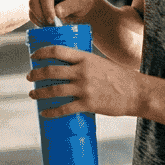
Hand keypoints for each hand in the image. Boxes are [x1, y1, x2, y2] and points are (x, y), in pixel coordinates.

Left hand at [26, 45, 142, 117]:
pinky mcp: (88, 104)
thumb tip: (67, 68)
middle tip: (29, 77)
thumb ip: (84, 64)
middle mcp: (82, 71)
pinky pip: (65, 108)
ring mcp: (85, 88)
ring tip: (32, 95)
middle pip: (51, 71)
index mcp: (85, 58)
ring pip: (54, 90)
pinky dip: (51, 111)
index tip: (33, 57)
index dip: (42, 53)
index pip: (57, 51)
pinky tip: (44, 113)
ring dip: (39, 93)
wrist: (136, 92)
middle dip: (36, 74)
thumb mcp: (100, 63)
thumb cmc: (118, 77)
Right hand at [28, 0, 101, 27]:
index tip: (53, 20)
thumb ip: (69, 6)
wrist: (80, 7)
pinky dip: (39, 22)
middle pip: (35, 0)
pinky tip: (49, 25)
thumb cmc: (82, 1)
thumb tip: (57, 12)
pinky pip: (32, 15)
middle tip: (53, 25)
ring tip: (54, 26)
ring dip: (41, 19)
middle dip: (42, 15)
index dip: (47, 8)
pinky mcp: (35, 5)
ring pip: (32, 8)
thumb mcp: (81, 2)